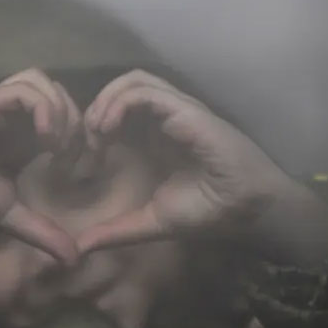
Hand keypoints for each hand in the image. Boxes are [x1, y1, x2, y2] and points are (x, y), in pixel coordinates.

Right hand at [0, 68, 81, 262]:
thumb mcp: (9, 217)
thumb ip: (42, 231)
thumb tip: (74, 260)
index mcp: (20, 135)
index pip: (61, 110)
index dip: (80, 132)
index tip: (80, 166)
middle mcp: (9, 116)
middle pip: (55, 88)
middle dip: (74, 117)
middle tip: (70, 154)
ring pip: (38, 80)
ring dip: (59, 108)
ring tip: (56, 145)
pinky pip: (19, 91)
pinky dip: (42, 108)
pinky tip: (45, 140)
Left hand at [78, 69, 295, 253]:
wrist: (246, 210)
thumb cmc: (207, 212)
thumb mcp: (151, 222)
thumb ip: (117, 231)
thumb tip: (80, 248)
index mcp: (156, 136)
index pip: (120, 108)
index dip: (97, 122)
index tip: (90, 155)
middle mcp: (164, 118)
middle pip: (123, 87)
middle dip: (97, 106)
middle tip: (89, 138)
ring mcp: (176, 110)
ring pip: (133, 80)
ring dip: (106, 99)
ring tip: (98, 129)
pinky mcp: (185, 110)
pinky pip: (145, 92)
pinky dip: (120, 103)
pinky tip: (109, 128)